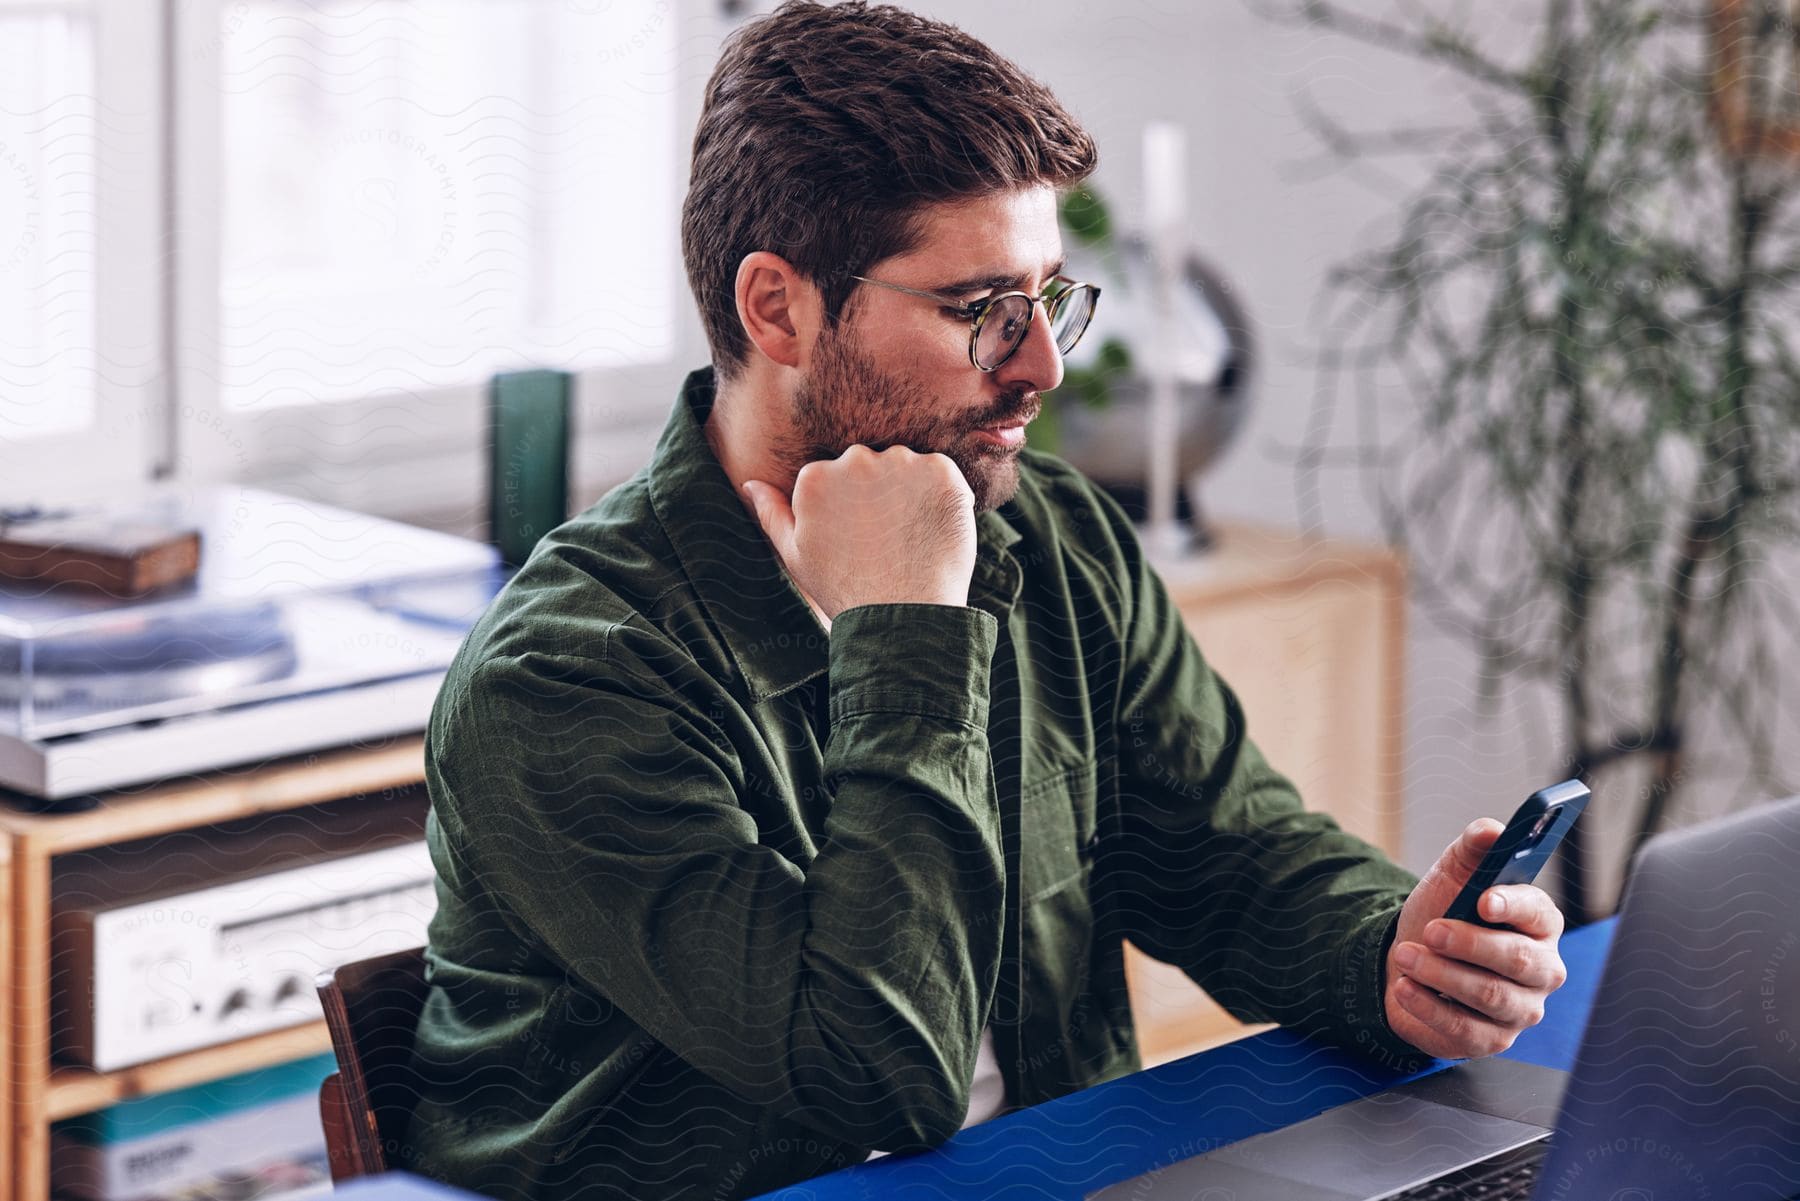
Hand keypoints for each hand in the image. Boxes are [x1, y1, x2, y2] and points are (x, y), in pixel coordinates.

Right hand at [740, 444, 977, 618]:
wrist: (904, 616)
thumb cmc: (845, 589)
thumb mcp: (796, 555)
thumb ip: (772, 513)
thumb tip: (750, 483)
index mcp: (814, 477)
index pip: (837, 475)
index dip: (852, 509)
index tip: (859, 539)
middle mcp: (855, 460)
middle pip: (871, 465)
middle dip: (880, 494)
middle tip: (886, 541)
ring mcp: (901, 463)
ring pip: (907, 467)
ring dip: (912, 492)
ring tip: (909, 539)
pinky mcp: (942, 472)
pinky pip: (942, 472)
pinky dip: (942, 496)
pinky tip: (932, 530)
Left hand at [1384, 818, 1569, 1059]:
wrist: (1407, 961)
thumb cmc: (1442, 915)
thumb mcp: (1452, 876)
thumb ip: (1473, 849)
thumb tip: (1491, 830)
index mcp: (1539, 923)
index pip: (1539, 913)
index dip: (1513, 905)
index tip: (1482, 899)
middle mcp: (1541, 969)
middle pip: (1518, 960)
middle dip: (1469, 944)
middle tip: (1431, 931)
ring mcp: (1520, 1009)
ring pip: (1489, 995)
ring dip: (1441, 974)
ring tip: (1406, 956)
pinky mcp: (1492, 1039)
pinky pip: (1464, 1028)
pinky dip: (1428, 1006)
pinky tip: (1405, 987)